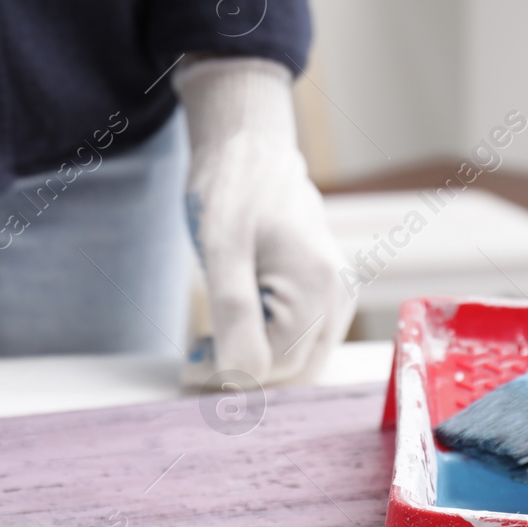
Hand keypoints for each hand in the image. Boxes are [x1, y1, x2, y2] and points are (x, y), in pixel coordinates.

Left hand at [175, 56, 353, 387]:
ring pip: (300, 360)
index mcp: (318, 286)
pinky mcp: (324, 291)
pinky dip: (268, 345)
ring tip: (210, 342)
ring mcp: (336, 293)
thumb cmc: (232, 190)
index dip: (231, 371)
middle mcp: (338, 294)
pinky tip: (234, 328)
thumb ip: (235, 316)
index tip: (189, 362)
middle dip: (244, 373)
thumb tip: (244, 379)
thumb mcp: (220, 250)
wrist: (247, 148)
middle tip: (193, 358)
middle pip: (294, 371)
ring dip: (256, 363)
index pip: (278, 365)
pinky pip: (301, 339)